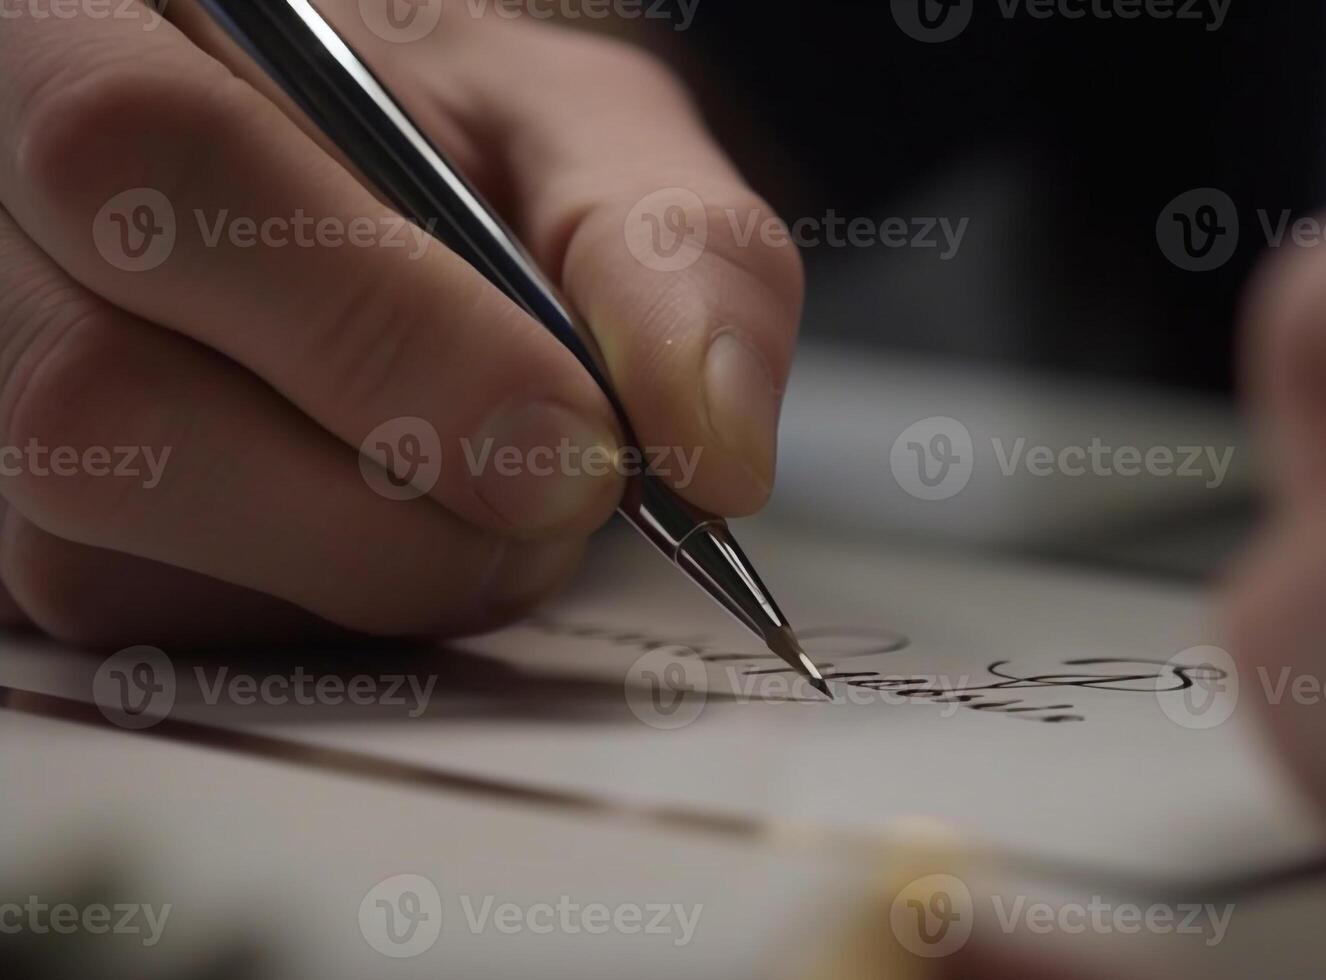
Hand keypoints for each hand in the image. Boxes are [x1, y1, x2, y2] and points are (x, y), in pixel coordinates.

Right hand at [0, 6, 800, 645]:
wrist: (338, 178)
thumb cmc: (441, 137)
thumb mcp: (579, 136)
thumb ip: (671, 254)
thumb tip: (714, 450)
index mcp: (90, 34)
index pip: (153, 160)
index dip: (380, 331)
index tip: (576, 446)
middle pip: (97, 405)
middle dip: (384, 506)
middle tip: (552, 503)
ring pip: (99, 546)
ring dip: (355, 572)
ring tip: (475, 499)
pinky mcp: (2, 523)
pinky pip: (133, 623)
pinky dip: (301, 605)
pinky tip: (363, 517)